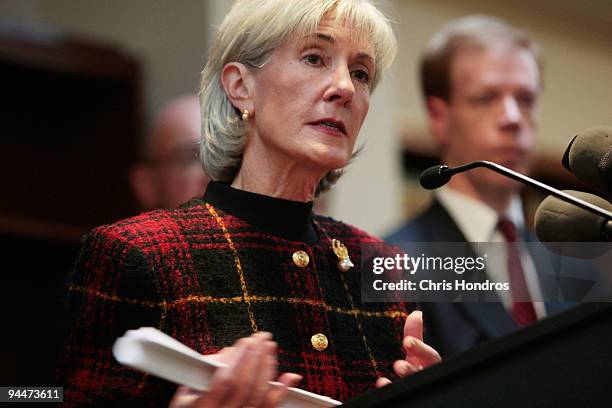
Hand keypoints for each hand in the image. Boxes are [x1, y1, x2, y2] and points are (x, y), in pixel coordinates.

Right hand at [169, 332, 302, 407]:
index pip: (225, 381)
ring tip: (269, 348)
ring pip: (259, 395)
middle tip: (262, 338)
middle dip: (256, 357)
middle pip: (246, 386)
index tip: (246, 340)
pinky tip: (287, 377)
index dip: (238, 359)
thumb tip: (229, 352)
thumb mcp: (185, 393)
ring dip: (268, 367)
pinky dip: (281, 391)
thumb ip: (205, 372)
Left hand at [376, 310, 440, 387]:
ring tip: (394, 370)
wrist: (411, 390)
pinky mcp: (404, 395)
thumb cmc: (416, 367)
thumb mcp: (415, 351)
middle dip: (410, 368)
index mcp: (427, 364)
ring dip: (403, 377)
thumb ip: (414, 333)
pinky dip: (389, 388)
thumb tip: (417, 313)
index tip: (407, 341)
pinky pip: (398, 394)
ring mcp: (414, 387)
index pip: (430, 356)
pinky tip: (382, 382)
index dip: (420, 348)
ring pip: (411, 385)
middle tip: (398, 365)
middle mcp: (422, 376)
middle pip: (421, 374)